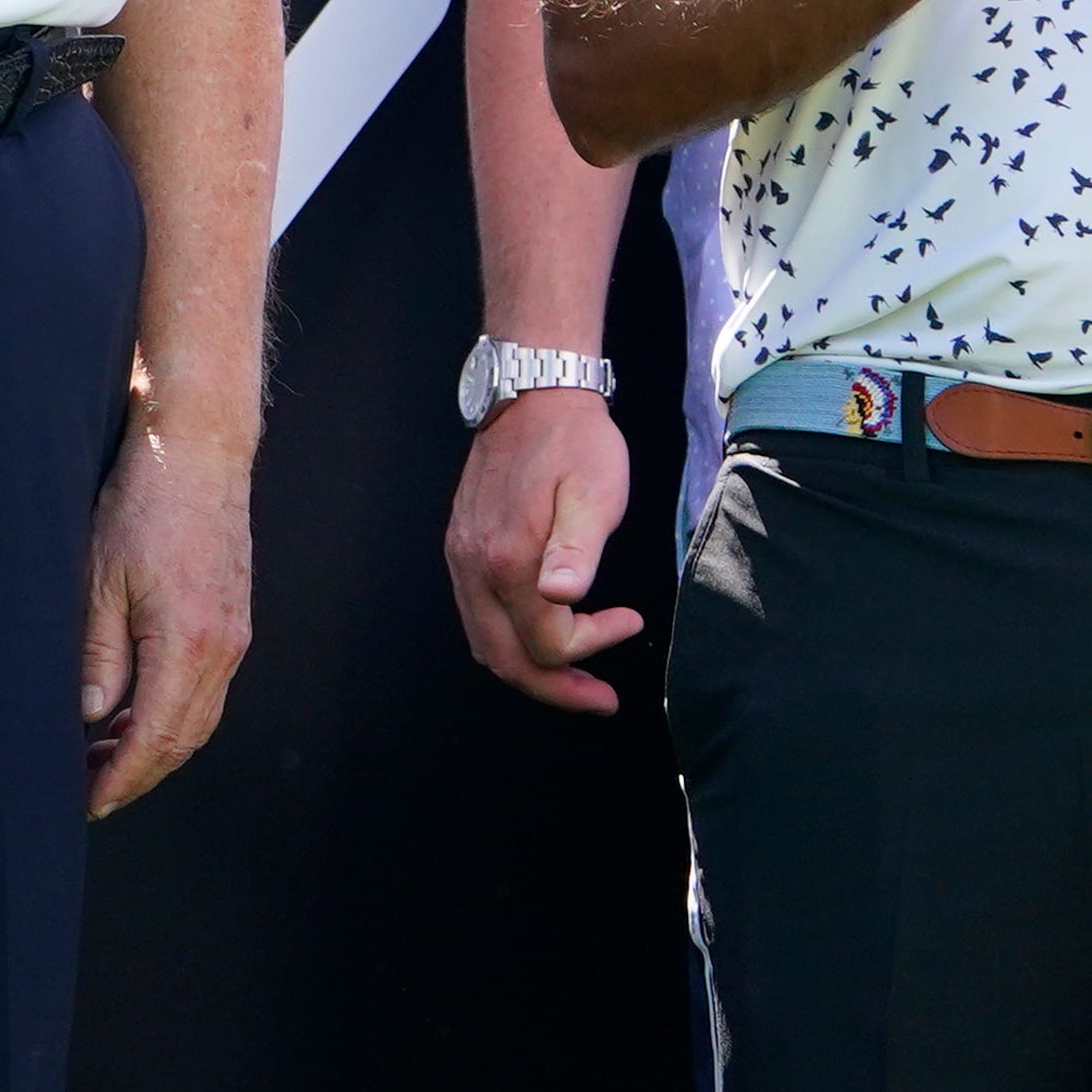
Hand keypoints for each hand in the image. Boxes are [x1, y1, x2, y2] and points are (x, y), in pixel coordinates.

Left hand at [81, 414, 256, 811]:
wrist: (197, 449)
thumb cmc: (143, 502)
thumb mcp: (98, 578)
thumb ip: (96, 656)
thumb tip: (90, 718)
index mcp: (187, 645)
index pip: (153, 740)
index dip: (119, 779)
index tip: (88, 802)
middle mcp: (221, 650)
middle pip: (182, 741)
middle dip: (135, 773)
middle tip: (89, 789)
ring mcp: (234, 637)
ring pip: (198, 719)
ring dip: (154, 745)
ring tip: (103, 754)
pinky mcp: (233, 620)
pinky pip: (207, 689)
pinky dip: (172, 713)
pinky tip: (136, 709)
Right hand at [440, 381, 646, 714]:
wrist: (533, 393)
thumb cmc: (575, 444)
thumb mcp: (594, 494)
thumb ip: (577, 550)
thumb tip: (561, 598)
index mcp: (508, 560)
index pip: (545, 642)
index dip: (592, 647)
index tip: (631, 621)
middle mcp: (474, 566)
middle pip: (505, 658)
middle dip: (555, 688)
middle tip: (601, 698)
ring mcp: (461, 556)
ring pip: (484, 642)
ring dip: (530, 668)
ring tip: (574, 675)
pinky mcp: (460, 544)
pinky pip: (476, 614)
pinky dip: (508, 639)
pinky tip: (540, 628)